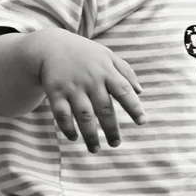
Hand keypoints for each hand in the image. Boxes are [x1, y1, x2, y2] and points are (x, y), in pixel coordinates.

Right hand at [27, 28, 145, 153]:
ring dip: (90, 135)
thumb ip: (126, 72)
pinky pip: (62, 115)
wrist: (52, 46)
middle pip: (104, 109)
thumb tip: (140, 92)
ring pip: (84, 116)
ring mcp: (73, 87)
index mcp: (106, 71)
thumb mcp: (108, 56)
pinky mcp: (55, 93)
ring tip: (96, 150)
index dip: (134, 107)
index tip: (142, 122)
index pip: (124, 91)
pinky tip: (74, 138)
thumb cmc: (86, 54)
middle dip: (111, 129)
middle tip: (116, 144)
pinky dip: (68, 128)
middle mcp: (91, 80)